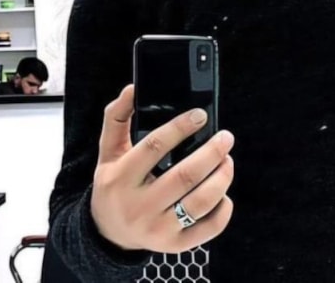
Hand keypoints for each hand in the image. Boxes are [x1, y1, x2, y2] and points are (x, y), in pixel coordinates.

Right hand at [90, 84, 234, 253]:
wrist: (108, 232)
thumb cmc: (113, 183)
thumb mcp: (108, 150)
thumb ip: (117, 117)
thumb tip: (132, 89)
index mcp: (121, 177)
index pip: (155, 147)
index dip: (180, 128)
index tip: (200, 115)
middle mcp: (139, 206)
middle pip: (184, 177)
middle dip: (211, 154)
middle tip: (225, 138)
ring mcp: (158, 229)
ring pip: (200, 203)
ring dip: (221, 178)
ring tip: (226, 161)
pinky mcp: (174, 246)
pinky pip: (207, 229)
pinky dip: (222, 209)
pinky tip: (223, 192)